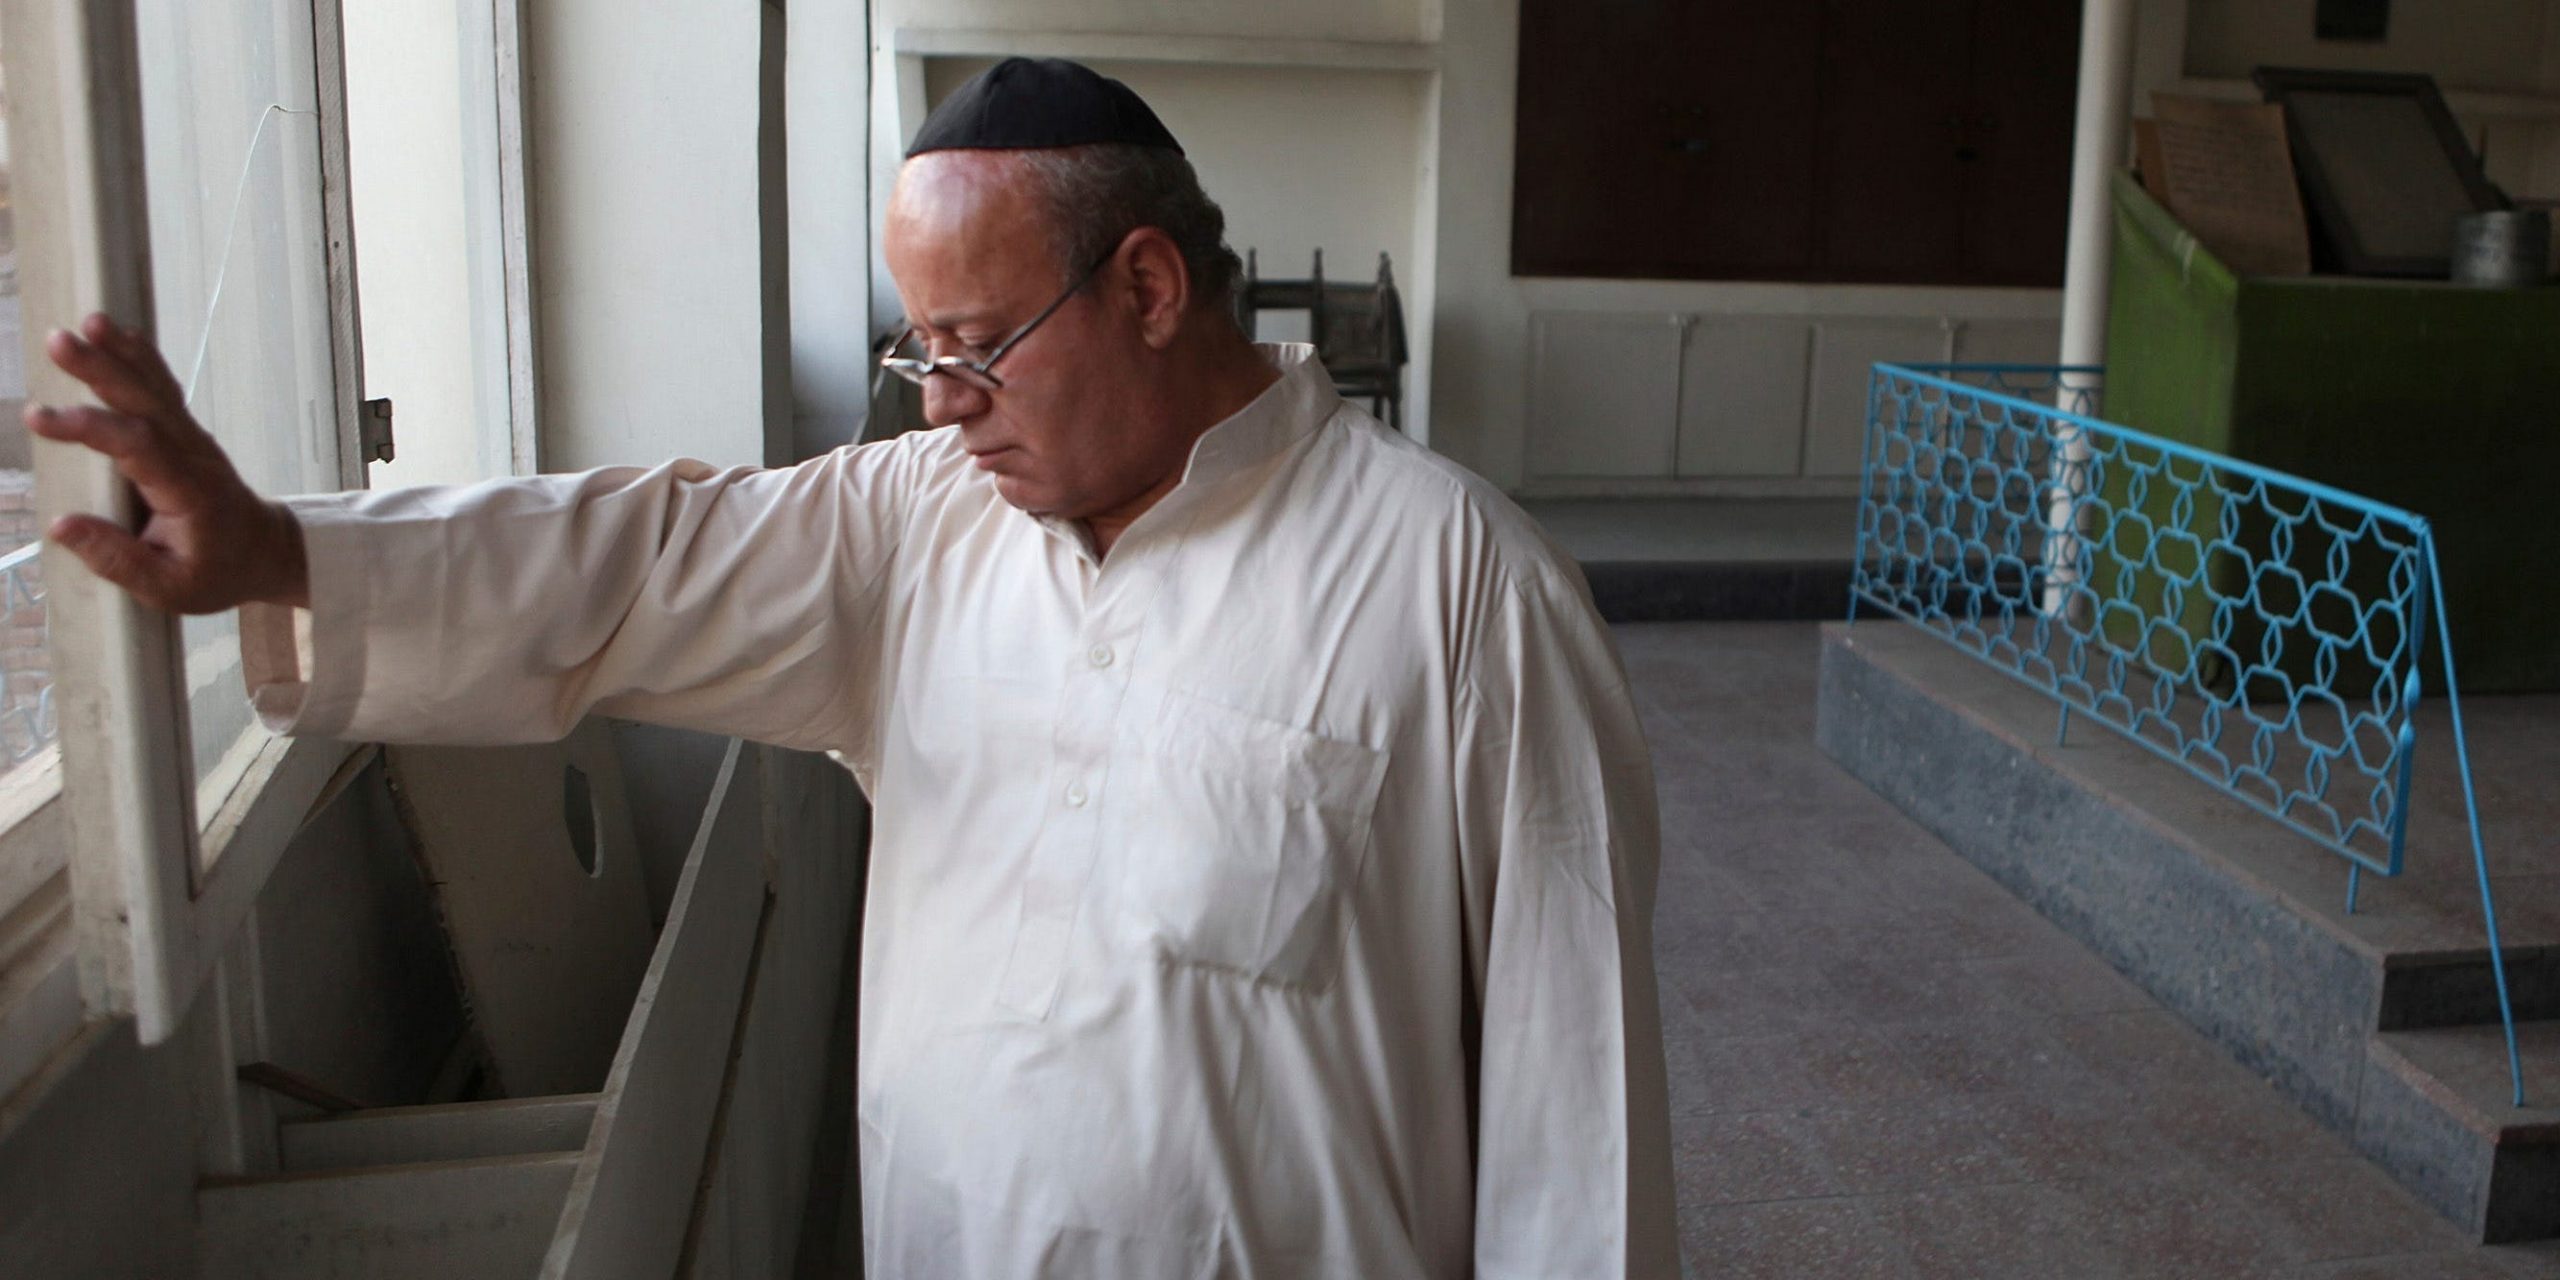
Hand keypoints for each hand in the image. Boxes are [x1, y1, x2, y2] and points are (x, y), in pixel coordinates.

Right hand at [24, 312, 310, 612]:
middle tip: (59, 341)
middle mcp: (193, 455)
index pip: (138, 447)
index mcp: (190, 492)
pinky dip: (139, 358)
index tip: (41, 418)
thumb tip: (60, 525)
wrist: (267, 553)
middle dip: (104, 370)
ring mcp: (192, 440)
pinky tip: (114, 331)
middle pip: (147, 404)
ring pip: (155, 389)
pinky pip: (161, 390)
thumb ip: (117, 560)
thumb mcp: (171, 589)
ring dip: (121, 354)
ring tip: (88, 322)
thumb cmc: (219, 573)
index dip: (91, 428)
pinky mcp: (184, 433)